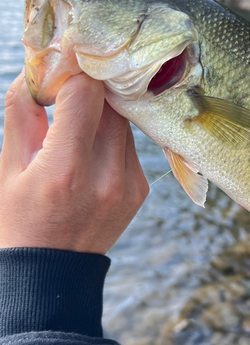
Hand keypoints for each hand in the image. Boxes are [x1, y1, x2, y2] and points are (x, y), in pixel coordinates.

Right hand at [0, 71, 148, 253]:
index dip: (72, 76)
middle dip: (90, 92)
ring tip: (80, 124)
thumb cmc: (21, 219)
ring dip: (103, 115)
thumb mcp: (8, 168)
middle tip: (71, 92)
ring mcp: (129, 185)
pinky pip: (131, 147)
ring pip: (125, 124)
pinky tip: (94, 150)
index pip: (86, 95)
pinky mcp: (141, 191)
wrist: (54, 271)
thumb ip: (22, 114)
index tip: (59, 77)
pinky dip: (114, 138)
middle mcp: (106, 176)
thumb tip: (36, 73)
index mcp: (65, 169)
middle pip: (111, 105)